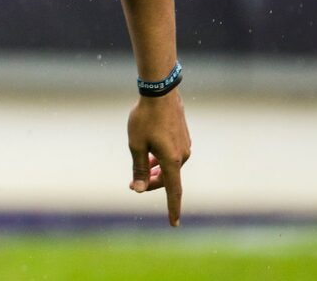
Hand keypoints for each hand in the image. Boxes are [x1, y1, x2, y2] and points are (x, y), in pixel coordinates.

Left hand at [127, 90, 190, 225]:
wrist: (160, 92)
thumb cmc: (145, 118)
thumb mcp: (136, 144)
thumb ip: (138, 168)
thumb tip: (138, 189)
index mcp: (172, 160)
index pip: (173, 191)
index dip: (172, 208)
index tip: (174, 223)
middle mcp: (182, 155)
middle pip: (168, 178)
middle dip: (151, 183)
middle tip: (132, 184)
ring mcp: (184, 146)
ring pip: (169, 166)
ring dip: (155, 171)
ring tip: (140, 169)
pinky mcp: (183, 137)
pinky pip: (172, 155)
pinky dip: (161, 160)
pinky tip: (150, 154)